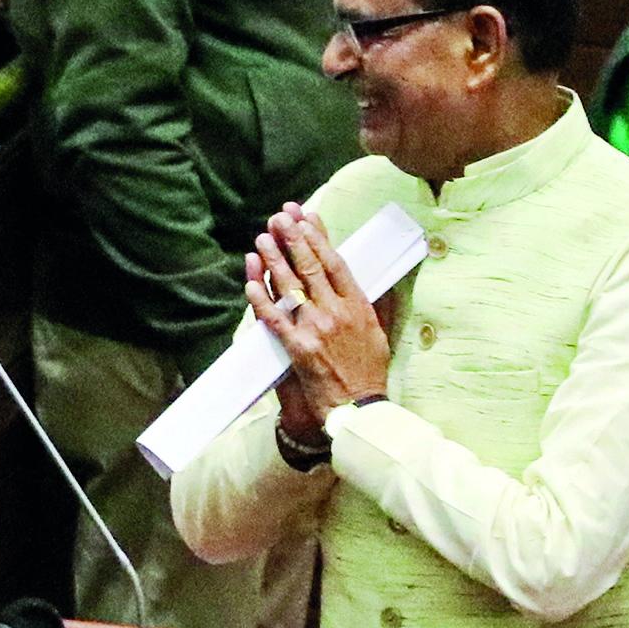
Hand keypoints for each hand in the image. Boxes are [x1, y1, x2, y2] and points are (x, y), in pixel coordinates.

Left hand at [248, 204, 391, 423]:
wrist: (359, 409)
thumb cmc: (368, 373)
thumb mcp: (378, 333)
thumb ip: (370, 305)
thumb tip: (376, 279)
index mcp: (358, 305)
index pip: (335, 262)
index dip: (319, 238)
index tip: (307, 218)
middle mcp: (337, 312)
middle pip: (311, 267)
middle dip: (293, 239)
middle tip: (279, 218)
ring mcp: (316, 329)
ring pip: (290, 287)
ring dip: (273, 260)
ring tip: (262, 239)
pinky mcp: (299, 348)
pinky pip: (275, 320)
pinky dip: (261, 300)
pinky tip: (250, 282)